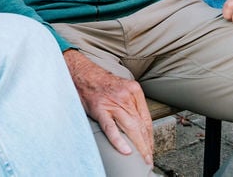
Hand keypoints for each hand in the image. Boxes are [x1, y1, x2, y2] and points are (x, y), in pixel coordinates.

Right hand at [63, 50, 153, 165]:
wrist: (82, 73)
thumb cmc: (101, 83)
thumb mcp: (122, 89)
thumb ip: (131, 105)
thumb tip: (139, 127)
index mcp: (134, 91)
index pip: (147, 120)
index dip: (150, 137)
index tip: (151, 149)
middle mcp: (126, 96)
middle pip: (141, 126)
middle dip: (146, 145)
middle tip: (148, 159)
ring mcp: (113, 103)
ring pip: (131, 128)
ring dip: (138, 147)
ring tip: (142, 159)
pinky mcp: (100, 109)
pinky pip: (111, 128)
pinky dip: (119, 140)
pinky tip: (125, 150)